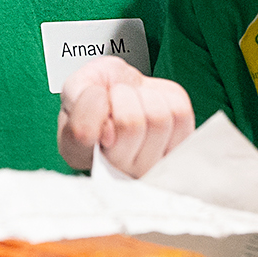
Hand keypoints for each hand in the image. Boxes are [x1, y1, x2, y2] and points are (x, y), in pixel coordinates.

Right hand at [57, 58, 194, 177]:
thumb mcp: (76, 86)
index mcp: (80, 155)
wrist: (123, 88)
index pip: (85, 133)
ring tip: (134, 100)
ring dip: (146, 96)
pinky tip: (151, 103)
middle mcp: (116, 170)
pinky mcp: (178, 148)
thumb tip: (108, 130)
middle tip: (116, 97)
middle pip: (130, 124)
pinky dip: (166, 97)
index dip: (94, 110)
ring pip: (158, 118)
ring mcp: (149, 165)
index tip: (97, 101)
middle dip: (123, 94)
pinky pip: (180, 114)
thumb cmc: (101, 91)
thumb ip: (81, 101)